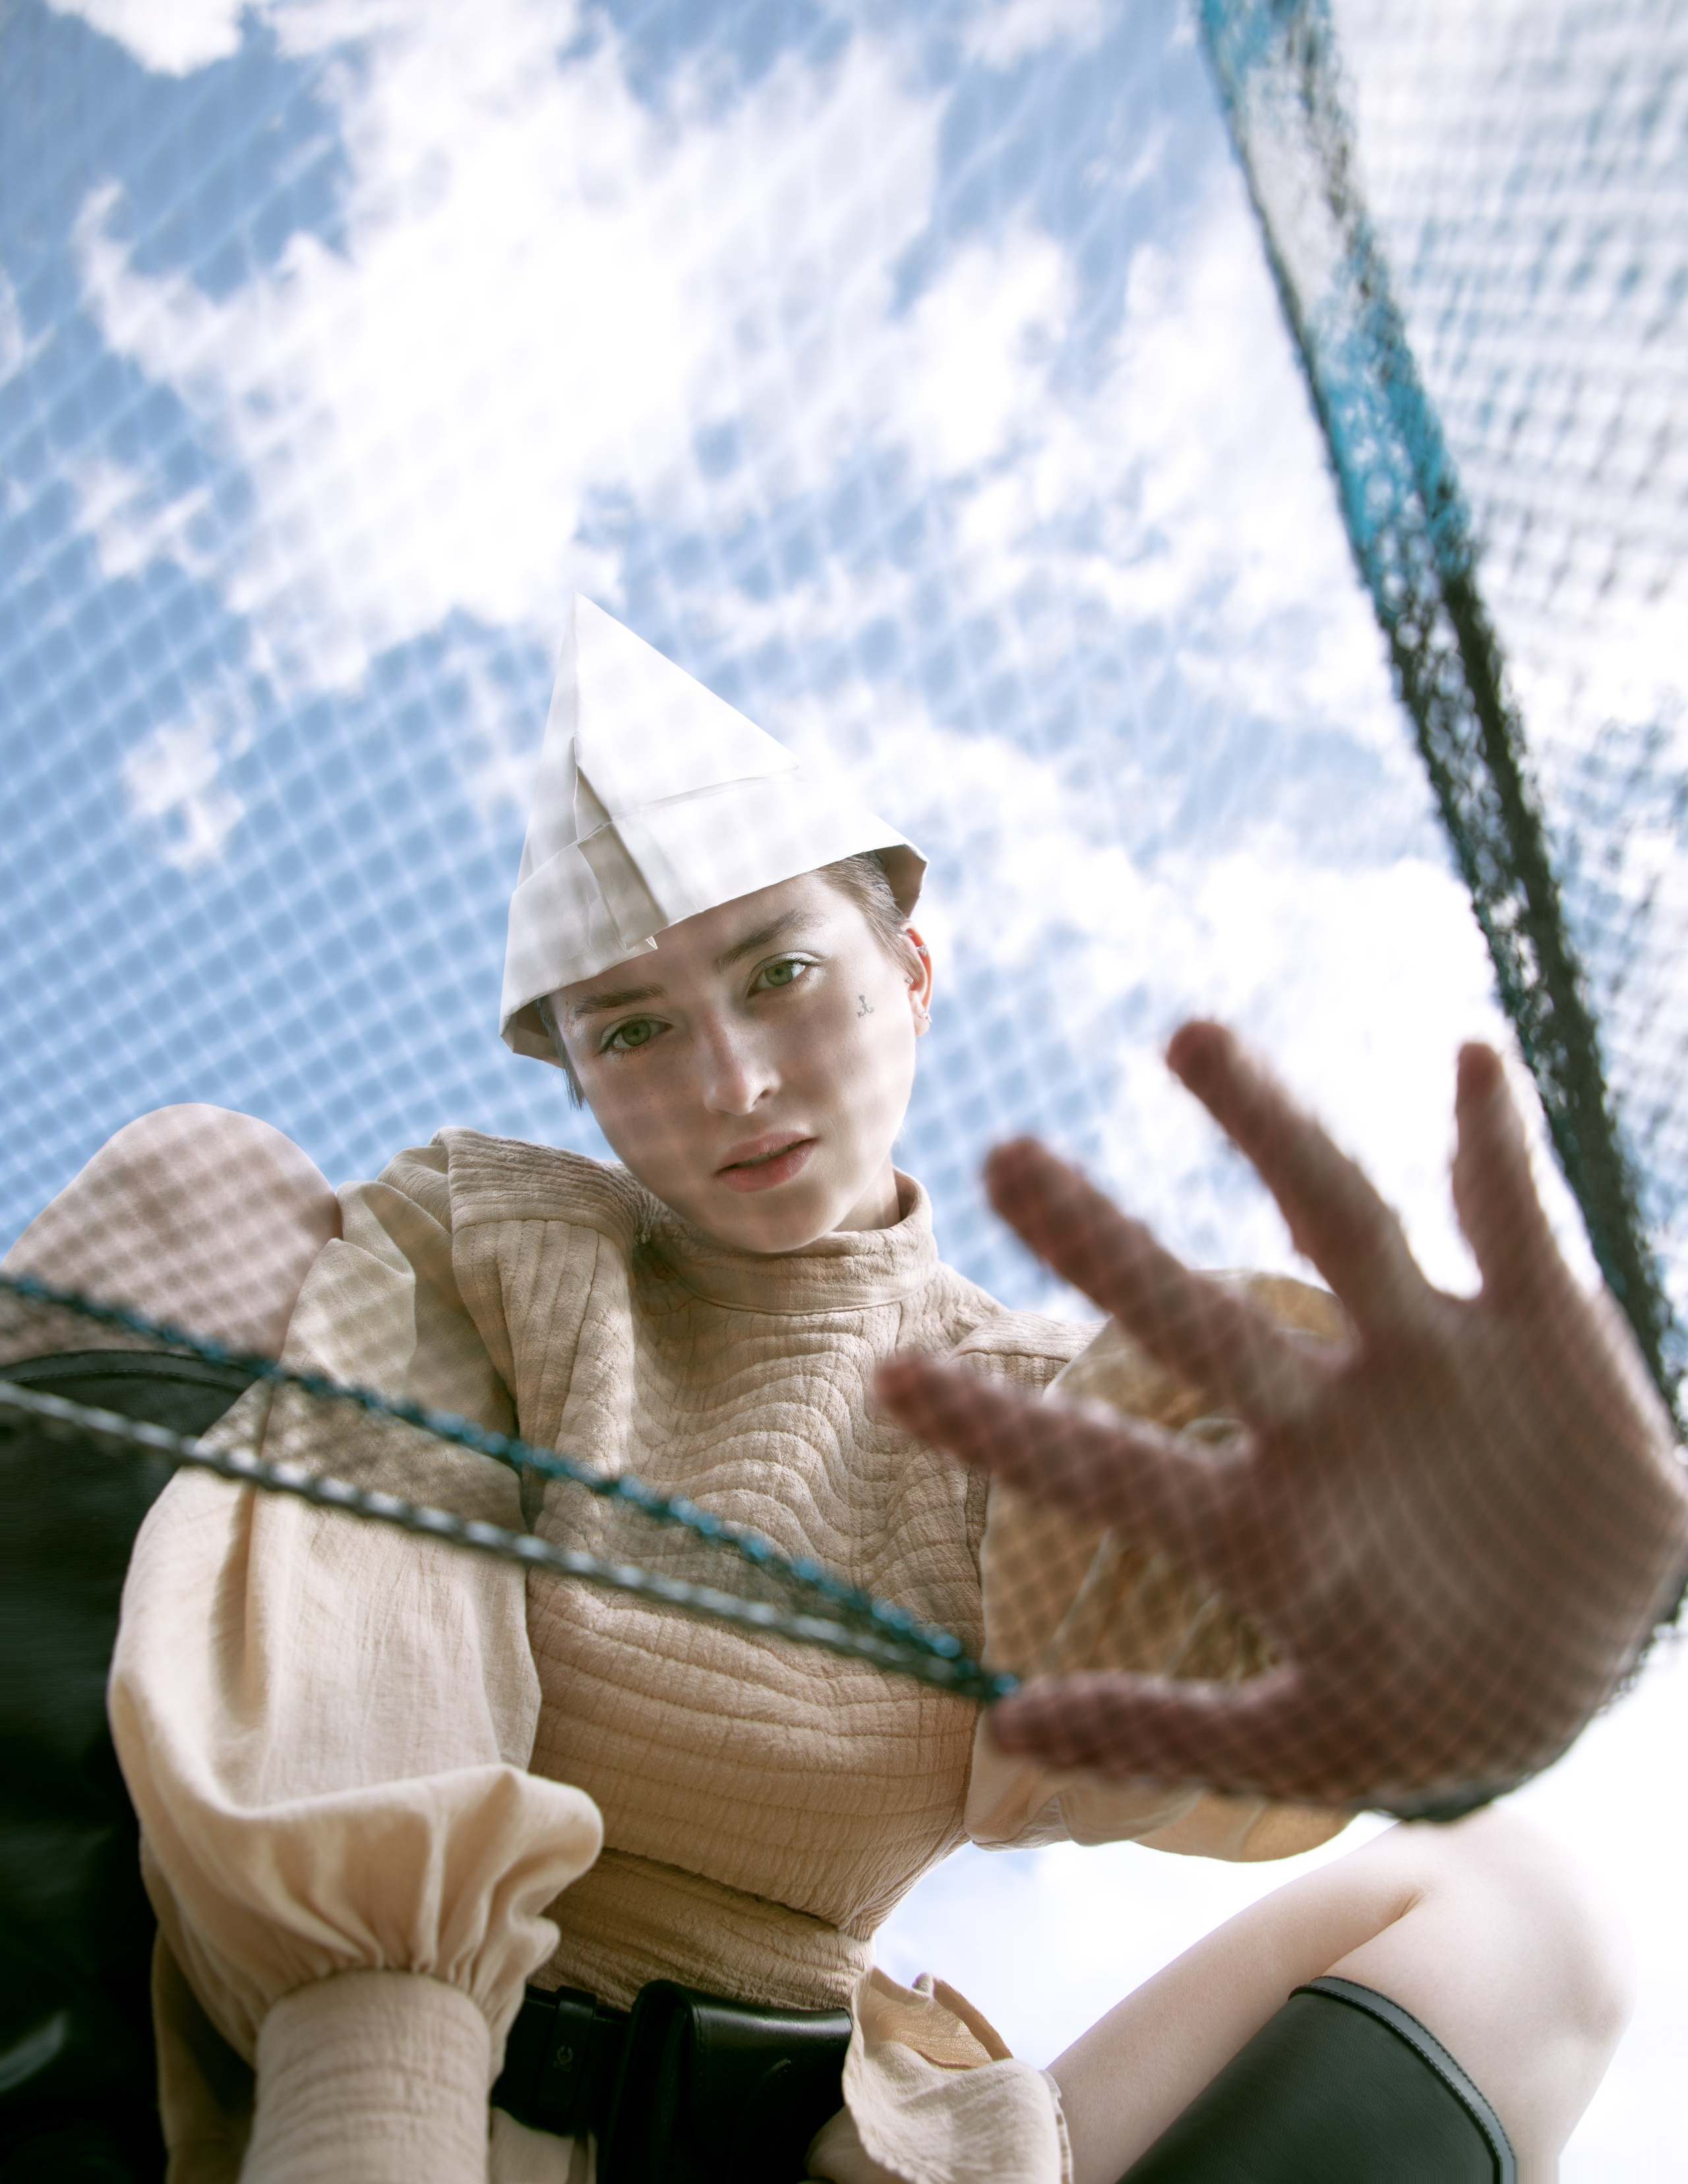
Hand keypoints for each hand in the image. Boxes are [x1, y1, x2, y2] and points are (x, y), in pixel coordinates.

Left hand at [876, 1023, 1687, 1812]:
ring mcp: (1424, 1359)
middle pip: (1194, 1316)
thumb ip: (1164, 1737)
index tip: (889, 1384)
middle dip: (1106, 1245)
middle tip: (1003, 1159)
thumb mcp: (1308, 1749)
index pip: (1110, 1469)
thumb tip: (999, 1733)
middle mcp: (1322, 1413)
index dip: (1007, 1429)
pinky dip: (1498, 1148)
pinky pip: (1513, 1220)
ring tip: (1190, 1036)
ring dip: (1274, 1129)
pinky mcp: (1536, 1329)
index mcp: (1262, 1520)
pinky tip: (1470, 1060)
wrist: (1604, 1654)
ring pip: (1339, 1221)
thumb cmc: (1446, 1702)